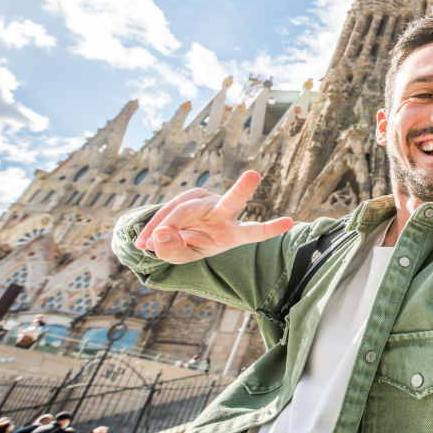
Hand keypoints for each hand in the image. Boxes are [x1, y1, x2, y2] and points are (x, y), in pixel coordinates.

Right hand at [134, 170, 293, 263]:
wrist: (173, 232)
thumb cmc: (188, 245)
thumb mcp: (182, 257)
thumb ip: (173, 251)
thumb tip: (161, 233)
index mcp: (233, 233)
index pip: (254, 231)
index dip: (270, 228)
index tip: (289, 222)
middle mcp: (224, 213)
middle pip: (231, 201)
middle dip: (242, 189)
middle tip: (254, 175)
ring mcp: (207, 201)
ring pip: (185, 211)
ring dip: (164, 228)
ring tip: (145, 247)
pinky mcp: (190, 196)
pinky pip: (170, 209)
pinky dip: (154, 225)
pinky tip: (142, 242)